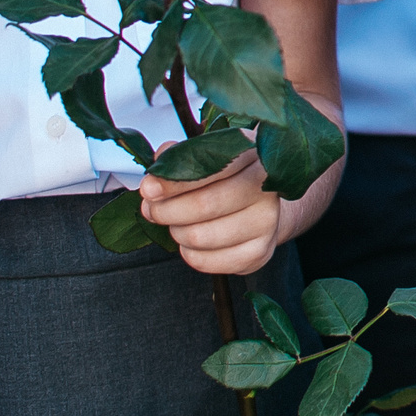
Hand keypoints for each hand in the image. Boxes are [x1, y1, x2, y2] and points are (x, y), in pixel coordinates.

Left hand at [140, 140, 284, 274]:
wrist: (262, 205)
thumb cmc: (228, 178)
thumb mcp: (207, 156)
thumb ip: (179, 157)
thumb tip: (157, 170)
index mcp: (252, 154)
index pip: (208, 168)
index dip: (173, 181)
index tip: (149, 189)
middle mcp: (266, 187)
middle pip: (204, 205)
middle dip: (166, 210)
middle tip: (152, 210)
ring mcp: (267, 221)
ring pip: (201, 236)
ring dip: (177, 232)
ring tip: (177, 224)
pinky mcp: (260, 252)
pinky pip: (207, 261)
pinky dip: (190, 254)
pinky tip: (193, 242)